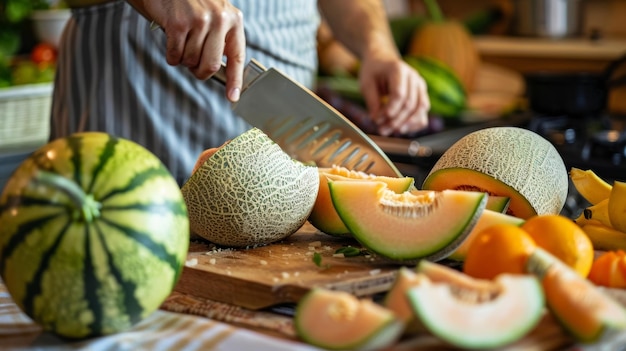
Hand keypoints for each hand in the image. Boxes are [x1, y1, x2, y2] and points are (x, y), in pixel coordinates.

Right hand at [129, 0, 244, 101]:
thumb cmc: (193, 1)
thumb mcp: (216, 14)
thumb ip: (222, 38)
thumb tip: (219, 69)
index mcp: (233, 20)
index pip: (237, 56)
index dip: (235, 80)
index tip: (233, 97)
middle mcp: (219, 20)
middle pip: (211, 65)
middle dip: (200, 72)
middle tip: (194, 66)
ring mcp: (199, 21)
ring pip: (191, 61)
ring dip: (183, 60)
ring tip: (182, 43)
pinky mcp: (178, 23)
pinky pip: (175, 54)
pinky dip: (171, 55)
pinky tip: (172, 42)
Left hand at [358, 54, 429, 135]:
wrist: (382, 60)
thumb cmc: (373, 71)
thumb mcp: (366, 84)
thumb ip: (372, 101)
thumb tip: (376, 120)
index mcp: (399, 69)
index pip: (399, 94)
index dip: (389, 110)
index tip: (377, 119)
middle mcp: (414, 76)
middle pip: (410, 104)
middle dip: (395, 120)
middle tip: (381, 129)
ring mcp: (420, 86)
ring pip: (420, 109)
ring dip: (406, 124)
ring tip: (390, 131)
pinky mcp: (422, 95)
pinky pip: (423, 113)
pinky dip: (414, 124)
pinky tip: (401, 129)